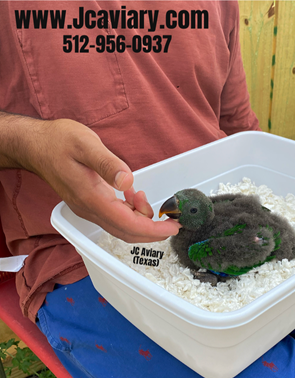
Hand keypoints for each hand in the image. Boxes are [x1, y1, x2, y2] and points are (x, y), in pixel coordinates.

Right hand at [20, 118, 180, 242]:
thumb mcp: (85, 144)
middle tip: (172, 223)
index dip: (152, 229)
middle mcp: (89, 209)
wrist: (36, 145)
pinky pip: (115, 218)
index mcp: (91, 198)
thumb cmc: (59, 142)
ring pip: (121, 227)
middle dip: (153, 231)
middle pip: (126, 232)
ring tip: (141, 195)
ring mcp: (89, 209)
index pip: (127, 224)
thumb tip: (127, 181)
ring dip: (141, 219)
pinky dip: (131, 212)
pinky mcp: (90, 205)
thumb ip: (107, 164)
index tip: (173, 227)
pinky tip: (132, 195)